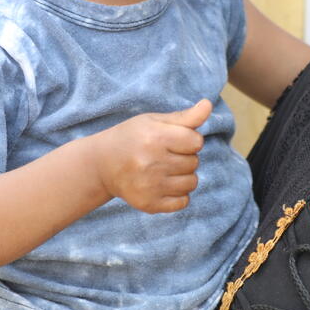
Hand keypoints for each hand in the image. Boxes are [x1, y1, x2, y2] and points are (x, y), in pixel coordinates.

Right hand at [89, 99, 211, 212]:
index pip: (196, 142)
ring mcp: (150, 186)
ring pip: (192, 183)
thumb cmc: (133, 137)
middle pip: (194, 162)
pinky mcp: (148, 204)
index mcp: (155, 138)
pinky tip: (163, 185)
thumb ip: (185, 117)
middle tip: (164, 155)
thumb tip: (208, 105)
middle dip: (184, 157)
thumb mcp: (154, 121)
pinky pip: (183, 202)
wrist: (101, 165)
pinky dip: (178, 195)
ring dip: (184, 176)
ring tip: (164, 170)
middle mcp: (152, 163)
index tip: (174, 140)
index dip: (189, 140)